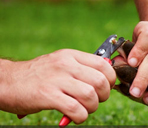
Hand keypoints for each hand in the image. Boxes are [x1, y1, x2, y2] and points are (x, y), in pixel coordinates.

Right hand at [0, 50, 115, 123]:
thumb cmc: (38, 76)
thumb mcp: (60, 64)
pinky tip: (75, 117)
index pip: (103, 64)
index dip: (110, 79)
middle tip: (95, 101)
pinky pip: (75, 108)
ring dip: (92, 107)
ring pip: (90, 95)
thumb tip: (107, 79)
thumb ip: (81, 68)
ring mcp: (56, 79)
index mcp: (71, 56)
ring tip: (84, 110)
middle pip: (100, 81)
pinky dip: (80, 116)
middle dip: (104, 95)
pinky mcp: (47, 95)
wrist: (6, 82)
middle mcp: (65, 65)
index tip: (105, 88)